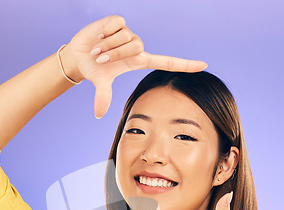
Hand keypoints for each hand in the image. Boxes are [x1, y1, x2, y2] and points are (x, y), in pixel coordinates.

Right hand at [61, 15, 207, 118]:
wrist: (79, 56)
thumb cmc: (94, 70)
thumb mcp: (100, 83)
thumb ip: (103, 97)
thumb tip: (98, 114)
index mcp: (139, 62)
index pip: (167, 62)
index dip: (185, 64)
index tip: (205, 66)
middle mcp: (136, 47)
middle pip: (135, 47)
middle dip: (115, 54)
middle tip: (101, 59)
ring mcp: (128, 33)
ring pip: (125, 36)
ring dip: (107, 46)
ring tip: (98, 50)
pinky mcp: (118, 21)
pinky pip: (116, 25)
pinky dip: (104, 33)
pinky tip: (99, 36)